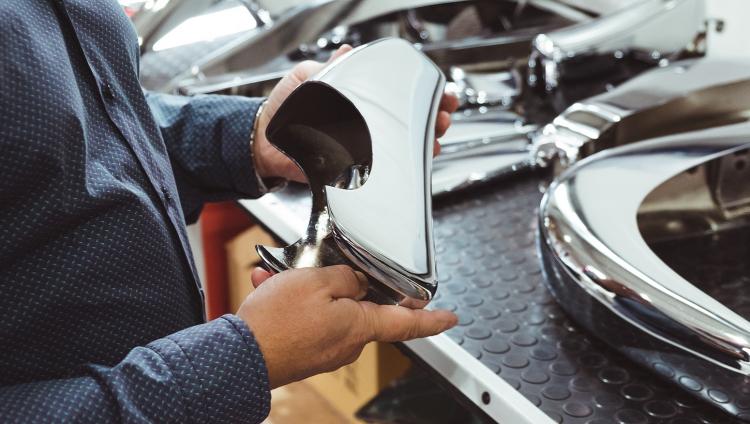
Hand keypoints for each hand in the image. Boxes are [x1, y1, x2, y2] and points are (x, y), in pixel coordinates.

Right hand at [237, 266, 456, 388]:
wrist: (238, 356)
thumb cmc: (278, 323)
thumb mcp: (317, 282)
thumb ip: (345, 277)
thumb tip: (355, 283)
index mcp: (359, 326)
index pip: (408, 323)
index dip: (432, 319)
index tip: (450, 318)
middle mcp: (347, 343)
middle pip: (359, 306)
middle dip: (340, 282)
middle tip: (319, 267)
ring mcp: (326, 350)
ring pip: (327, 308)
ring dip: (307, 289)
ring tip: (281, 278)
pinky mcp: (306, 352)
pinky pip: (307, 320)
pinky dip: (292, 302)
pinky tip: (271, 288)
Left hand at [252, 45, 459, 181]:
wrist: (264, 142)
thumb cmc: (284, 109)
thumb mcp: (307, 79)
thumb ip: (329, 67)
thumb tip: (348, 51)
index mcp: (359, 98)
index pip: (398, 93)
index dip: (422, 91)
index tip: (438, 90)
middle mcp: (367, 122)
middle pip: (410, 119)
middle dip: (434, 115)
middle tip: (445, 112)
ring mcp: (365, 146)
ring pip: (405, 144)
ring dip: (427, 139)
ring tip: (438, 133)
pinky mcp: (358, 168)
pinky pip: (388, 168)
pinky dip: (409, 165)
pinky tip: (421, 158)